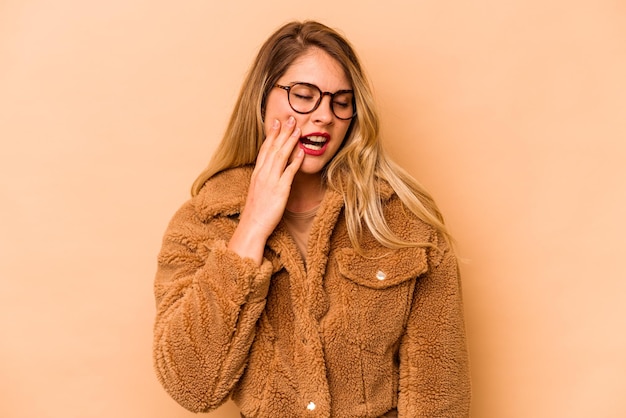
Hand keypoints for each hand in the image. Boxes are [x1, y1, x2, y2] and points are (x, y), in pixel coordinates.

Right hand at [228, 116, 304, 263]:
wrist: (252, 227)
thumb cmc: (256, 213)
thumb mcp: (258, 192)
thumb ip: (264, 180)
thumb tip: (271, 173)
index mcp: (257, 174)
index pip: (264, 149)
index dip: (271, 135)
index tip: (276, 122)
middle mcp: (263, 174)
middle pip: (273, 148)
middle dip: (282, 132)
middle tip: (290, 117)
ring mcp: (271, 181)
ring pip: (281, 156)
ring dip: (289, 141)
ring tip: (298, 129)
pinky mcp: (280, 190)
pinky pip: (288, 173)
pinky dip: (295, 161)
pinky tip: (302, 152)